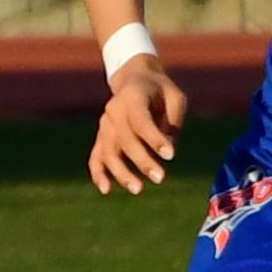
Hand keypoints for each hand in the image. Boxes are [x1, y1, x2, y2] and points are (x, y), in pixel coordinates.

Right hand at [90, 53, 187, 194]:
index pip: (141, 121)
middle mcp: (113, 110)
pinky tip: (106, 190)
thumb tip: (166, 152)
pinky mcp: (102, 137)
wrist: (135, 81)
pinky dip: (98, 173)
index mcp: (132, 96)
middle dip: (142, 161)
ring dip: (121, 172)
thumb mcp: (175, 98)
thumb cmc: (160, 92)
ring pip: (109, 152)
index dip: (154, 139)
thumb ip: (173, 122)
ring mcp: (105, 124)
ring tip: (138, 189)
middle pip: (124, 140)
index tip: (170, 155)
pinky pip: (96, 157)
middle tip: (160, 178)